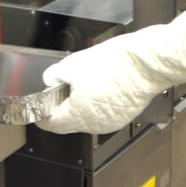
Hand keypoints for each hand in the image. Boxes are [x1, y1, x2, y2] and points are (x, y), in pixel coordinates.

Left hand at [36, 0, 185, 134]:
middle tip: (60, 85)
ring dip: (81, 101)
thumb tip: (50, 80)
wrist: (149, 61)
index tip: (36, 106)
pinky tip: (101, 81)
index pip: (51, 125)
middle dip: (62, 104)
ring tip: (84, 78)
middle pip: (69, 121)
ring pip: (88, 115)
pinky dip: (98, 99)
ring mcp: (113, 121)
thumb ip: (55, 76)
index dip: (40, 114)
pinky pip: (105, 110)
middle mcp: (96, 125)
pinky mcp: (126, 113)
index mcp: (79, 116)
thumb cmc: (117, 63)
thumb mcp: (74, 64)